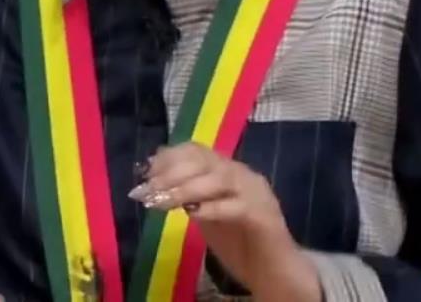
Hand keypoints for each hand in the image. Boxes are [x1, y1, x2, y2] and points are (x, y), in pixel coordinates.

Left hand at [133, 143, 318, 300]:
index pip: (197, 150)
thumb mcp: (205, 213)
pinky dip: (212, 207)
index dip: (169, 158)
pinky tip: (193, 214)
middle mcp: (243, 175)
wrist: (273, 269)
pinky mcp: (263, 215)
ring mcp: (255, 193)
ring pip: (219, 178)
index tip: (146, 173)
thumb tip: (156, 183)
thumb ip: (188, 196)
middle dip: (172, 172)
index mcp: (228, 171)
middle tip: (149, 190)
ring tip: (163, 202)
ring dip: (187, 188)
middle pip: (205, 160)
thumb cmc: (238, 242)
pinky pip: (236, 205)